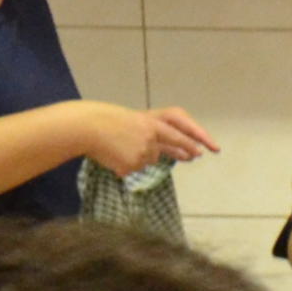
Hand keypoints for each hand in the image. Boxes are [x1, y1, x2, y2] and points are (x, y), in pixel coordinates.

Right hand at [85, 103, 219, 178]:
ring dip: (139, 156)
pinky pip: (134, 168)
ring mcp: (142, 151)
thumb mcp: (133, 122)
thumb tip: (166, 156)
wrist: (86, 127)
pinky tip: (114, 154)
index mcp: (150, 122)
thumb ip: (152, 136)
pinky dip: (126, 164)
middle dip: (187, 150)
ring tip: (119, 145)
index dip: (192, 142)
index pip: (178, 134)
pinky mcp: (133, 165)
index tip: (206, 149)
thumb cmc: (107, 122)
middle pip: (174, 146)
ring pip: (149, 160)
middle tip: (197, 155)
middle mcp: (150, 136)